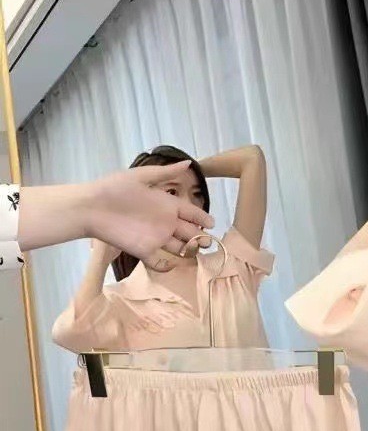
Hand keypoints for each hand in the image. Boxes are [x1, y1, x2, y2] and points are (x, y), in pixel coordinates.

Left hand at [83, 161, 213, 271]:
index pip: (191, 213)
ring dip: (189, 252)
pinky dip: (166, 266)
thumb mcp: (140, 177)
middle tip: (208, 242)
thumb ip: (164, 173)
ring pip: (179, 248)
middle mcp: (165, 223)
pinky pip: (159, 262)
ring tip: (198, 254)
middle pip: (189, 233)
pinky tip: (172, 265)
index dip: (203, 218)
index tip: (212, 223)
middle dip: (201, 238)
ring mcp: (155, 238)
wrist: (90, 207)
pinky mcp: (144, 251)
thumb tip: (189, 163)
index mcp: (166, 205)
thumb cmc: (114, 189)